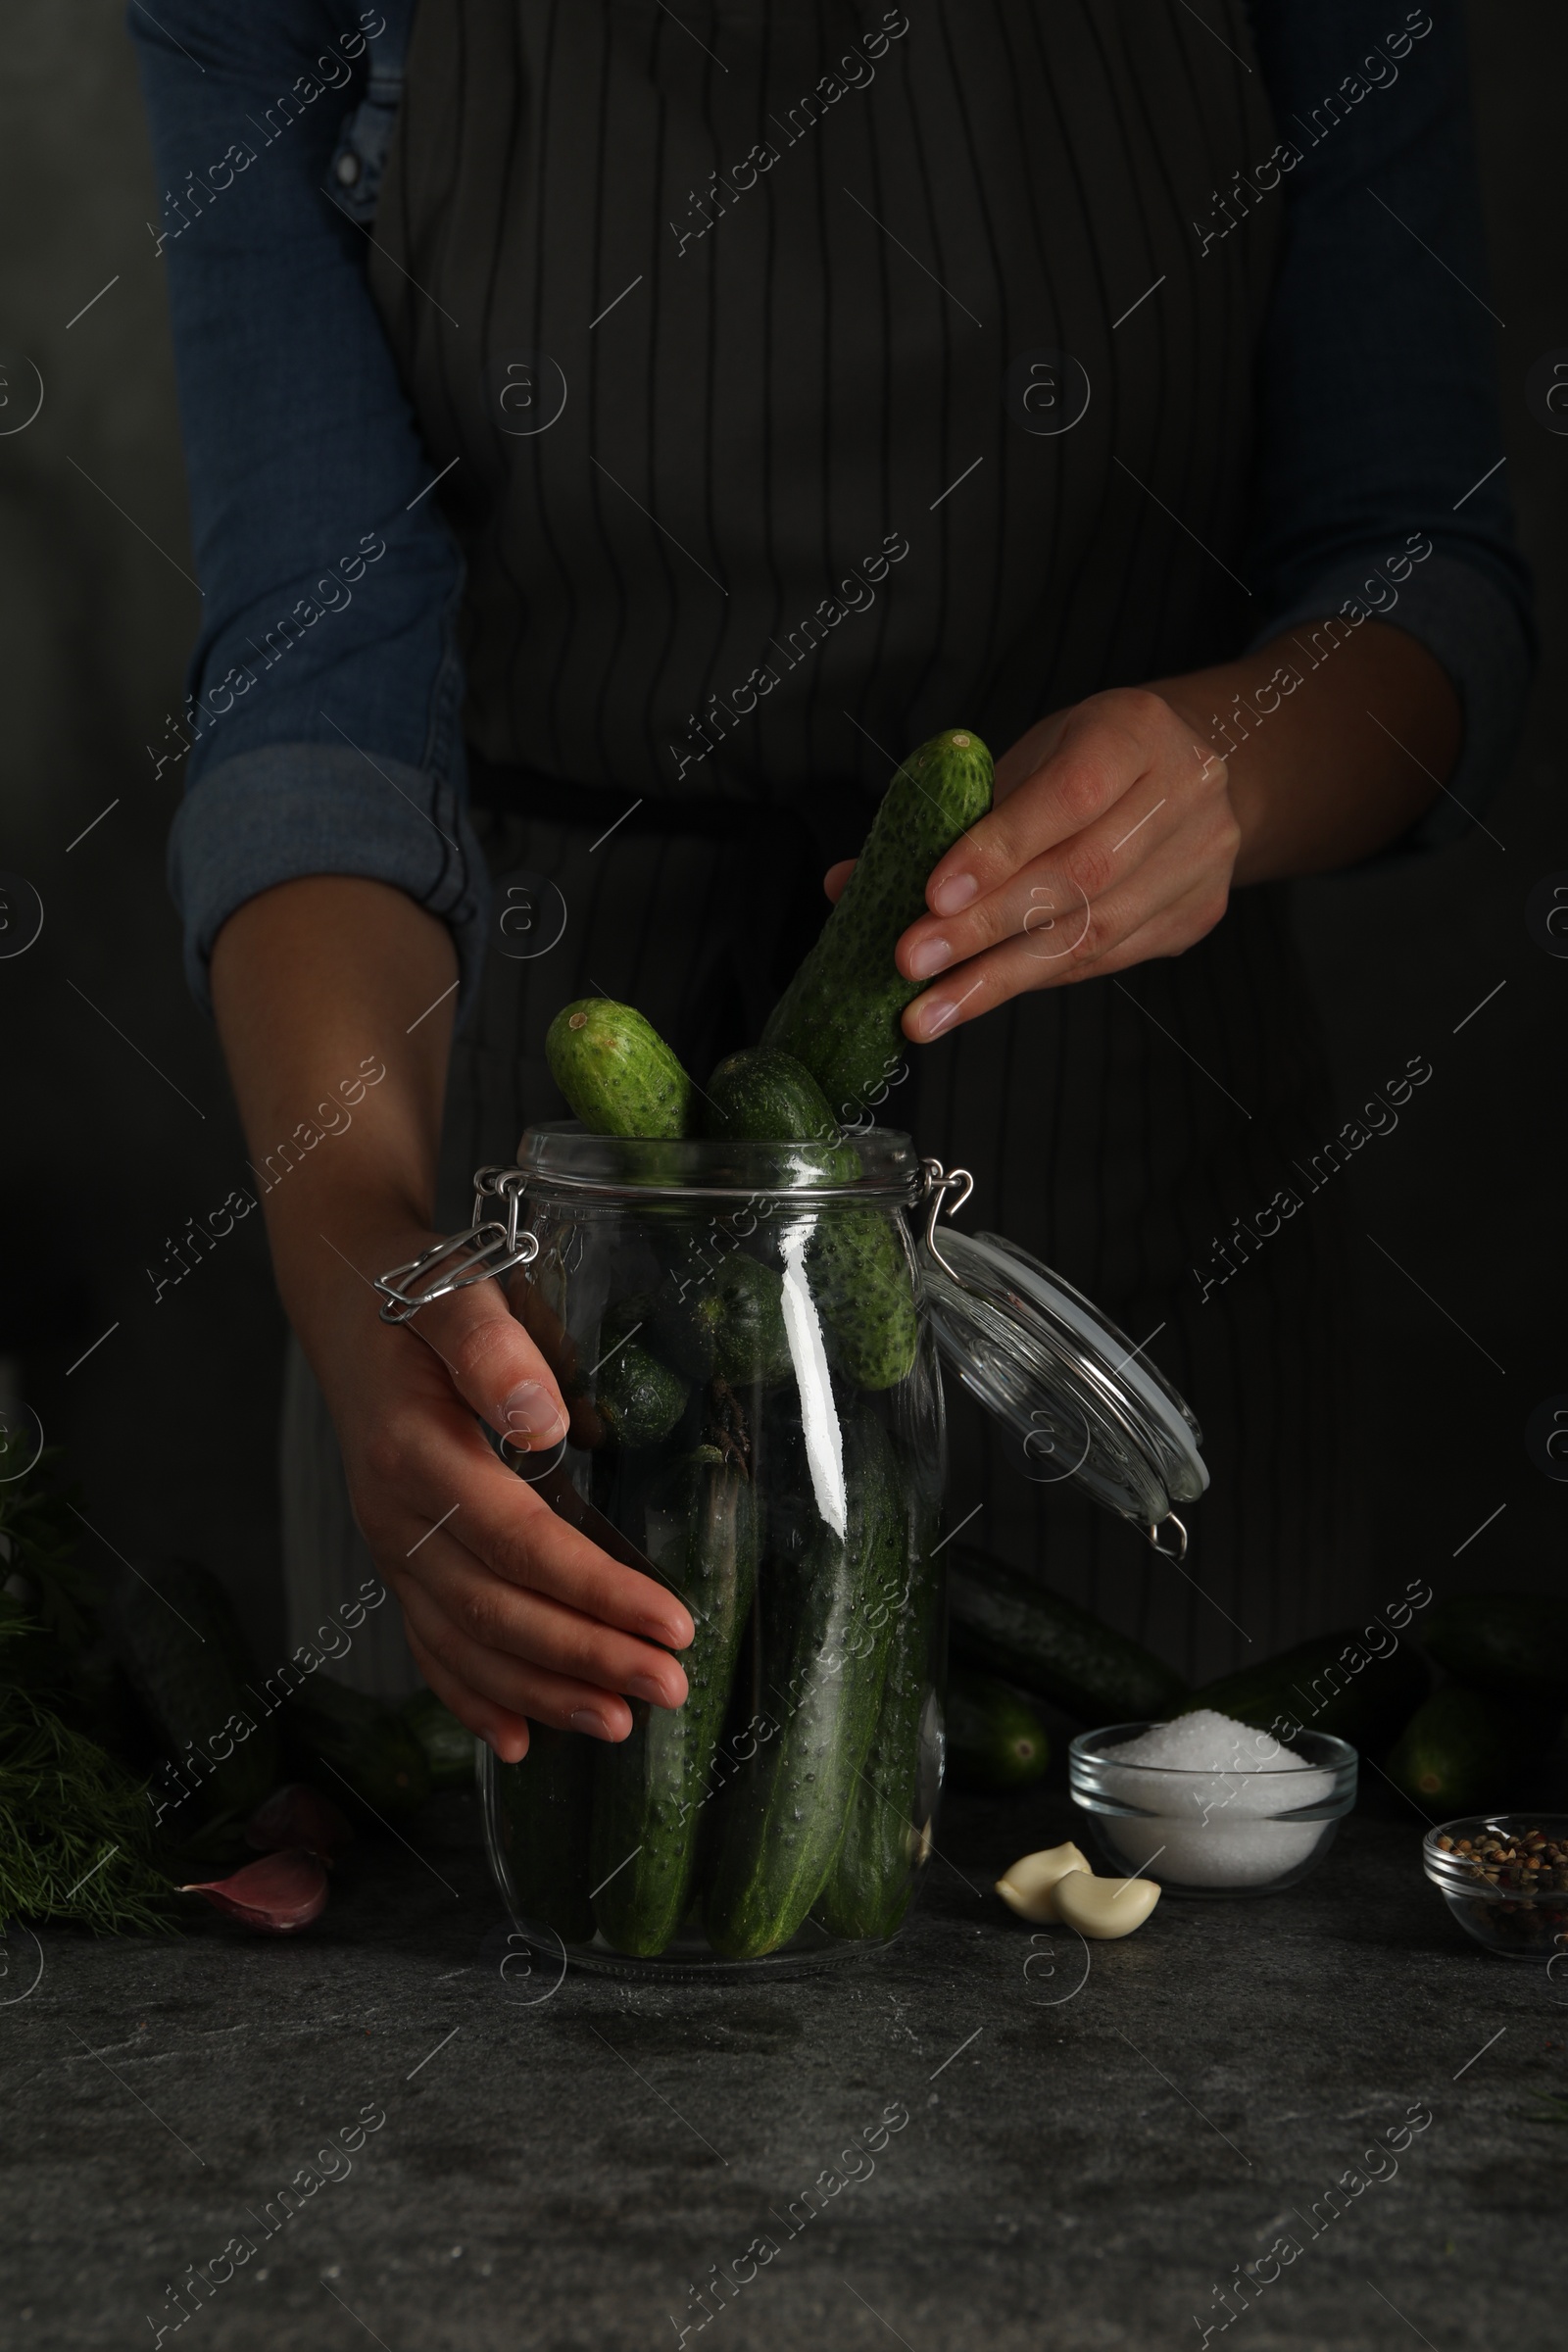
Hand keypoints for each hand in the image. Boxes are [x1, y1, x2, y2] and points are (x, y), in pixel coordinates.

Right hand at [209, 879, 693, 1770]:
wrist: (351, 1293)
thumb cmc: (422, 1292)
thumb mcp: (458, 1295)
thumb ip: (495, 1351)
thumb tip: (548, 1422)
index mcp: (418, 1457)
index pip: (521, 1544)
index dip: (596, 1592)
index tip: (672, 1622)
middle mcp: (398, 1518)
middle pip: (499, 1612)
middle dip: (588, 1659)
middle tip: (672, 1690)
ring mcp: (395, 1547)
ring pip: (468, 1644)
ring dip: (545, 1691)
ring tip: (621, 1726)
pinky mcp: (402, 1559)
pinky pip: (432, 1645)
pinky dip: (475, 1699)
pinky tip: (522, 1741)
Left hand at [885, 687, 1237, 1039]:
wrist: (1196, 769)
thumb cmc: (1089, 758)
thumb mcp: (1027, 758)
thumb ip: (949, 815)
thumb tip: (846, 884)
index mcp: (1136, 731)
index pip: (1067, 796)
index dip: (998, 850)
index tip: (931, 897)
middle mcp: (1183, 793)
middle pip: (1079, 875)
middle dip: (983, 928)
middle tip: (911, 963)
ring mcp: (1200, 859)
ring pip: (1094, 933)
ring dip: (1000, 977)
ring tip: (930, 1010)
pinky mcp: (1198, 915)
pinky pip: (1107, 960)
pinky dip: (1036, 978)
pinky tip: (981, 995)